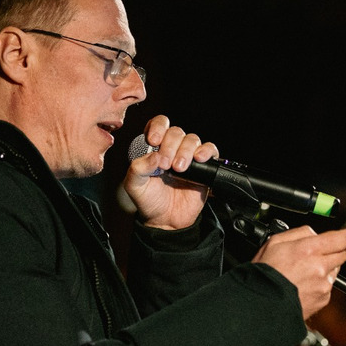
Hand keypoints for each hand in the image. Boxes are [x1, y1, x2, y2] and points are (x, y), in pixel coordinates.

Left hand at [123, 115, 218, 229]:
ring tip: (179, 169)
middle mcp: (172, 148)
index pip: (158, 124)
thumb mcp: (134, 185)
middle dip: (170, 146)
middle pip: (176, 132)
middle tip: (166, 165)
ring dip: (185, 151)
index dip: (158, 128)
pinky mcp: (204, 167)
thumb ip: (138, 167)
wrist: (166, 221)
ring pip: (192, 139)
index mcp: (154, 147)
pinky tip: (199, 159)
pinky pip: (210, 150)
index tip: (154, 141)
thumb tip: (155, 155)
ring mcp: (188, 156)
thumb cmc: (148, 200)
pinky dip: (206, 151)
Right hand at [253, 224, 345, 319]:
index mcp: (309, 250)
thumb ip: (299, 233)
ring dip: (328, 266)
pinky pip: (327, 286)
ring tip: (306, 269)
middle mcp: (320, 267)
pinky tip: (304, 284)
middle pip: (344, 253)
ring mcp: (324, 284)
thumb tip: (313, 233)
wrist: (263, 304)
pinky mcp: (323, 298)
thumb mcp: (274, 242)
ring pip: (334, 270)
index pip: (342, 238)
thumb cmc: (265, 274)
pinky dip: (320, 283)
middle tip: (341, 244)